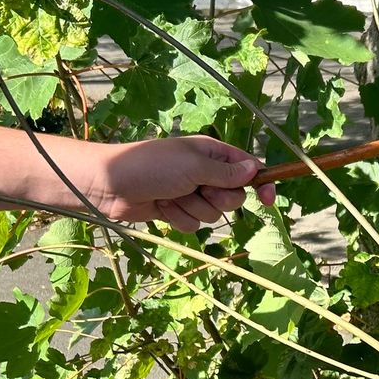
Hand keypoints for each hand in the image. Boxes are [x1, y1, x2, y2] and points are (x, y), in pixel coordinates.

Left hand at [72, 135, 276, 232]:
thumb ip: (226, 172)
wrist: (111, 184)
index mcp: (212, 154)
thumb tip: (255, 170)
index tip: (267, 199)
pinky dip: (179, 218)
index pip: (247, 168)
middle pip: (234, 197)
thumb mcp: (194, 166)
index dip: (260, 183)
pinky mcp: (178, 211)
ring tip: (171, 195)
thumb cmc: (152, 165)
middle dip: (217, 198)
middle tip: (198, 189)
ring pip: (213, 213)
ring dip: (192, 208)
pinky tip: (161, 206)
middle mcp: (205, 173)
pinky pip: (194, 224)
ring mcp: (191, 193)